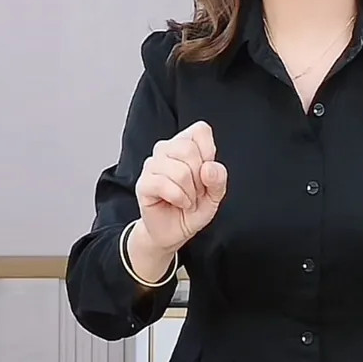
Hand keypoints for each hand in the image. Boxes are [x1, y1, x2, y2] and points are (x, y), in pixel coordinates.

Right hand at [135, 121, 227, 252]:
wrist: (175, 231)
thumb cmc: (193, 208)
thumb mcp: (215, 195)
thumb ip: (218, 179)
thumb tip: (209, 168)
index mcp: (185, 144)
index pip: (200, 130)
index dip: (209, 152)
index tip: (206, 173)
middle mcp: (166, 150)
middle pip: (189, 150)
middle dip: (200, 178)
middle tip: (197, 192)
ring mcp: (152, 165)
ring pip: (179, 170)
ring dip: (190, 192)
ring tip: (188, 200)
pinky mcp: (144, 183)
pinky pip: (164, 184)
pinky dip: (179, 198)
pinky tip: (180, 203)